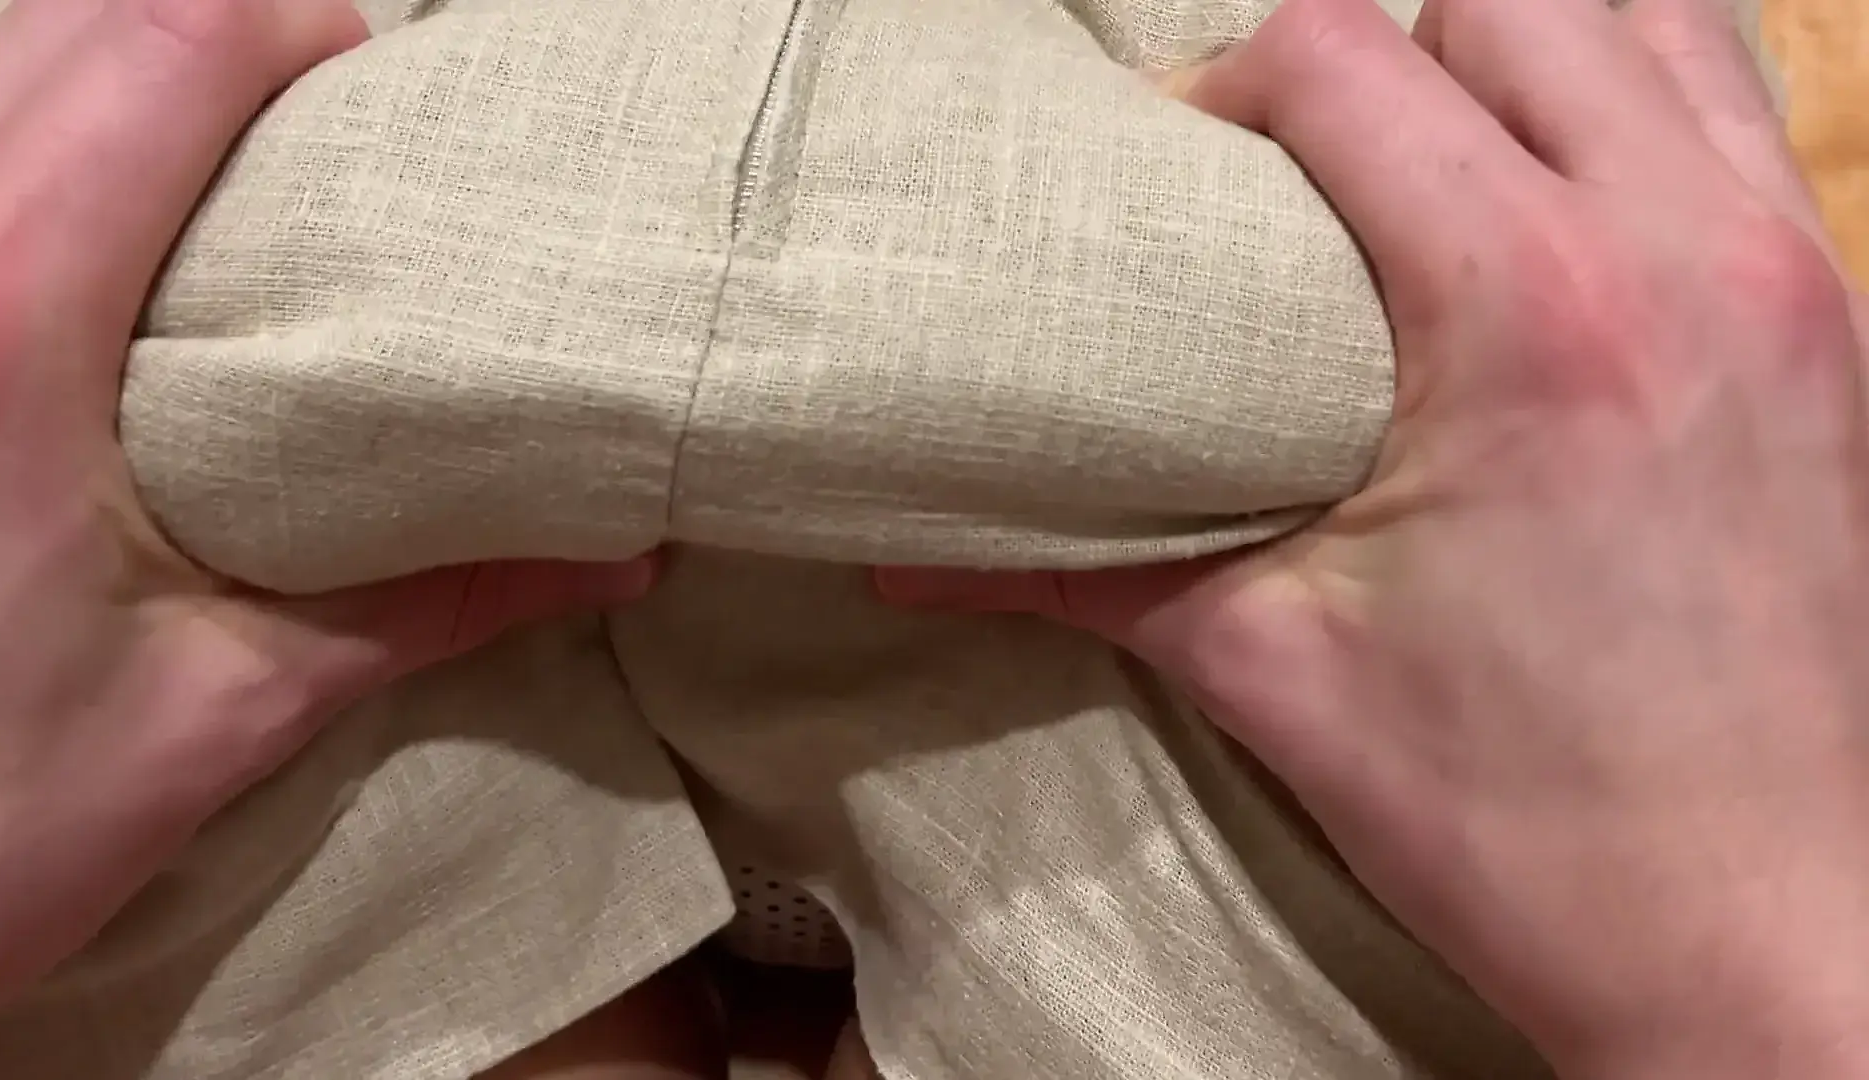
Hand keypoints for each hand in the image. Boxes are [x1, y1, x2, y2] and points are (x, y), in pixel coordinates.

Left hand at [0, 0, 653, 1027]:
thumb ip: (427, 605)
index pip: (169, 45)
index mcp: (1, 328)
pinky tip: (68, 236)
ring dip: (102, 69)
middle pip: (69, 14)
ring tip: (208, 166)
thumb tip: (610, 558)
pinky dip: (6, 136)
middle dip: (214, 29)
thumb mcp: (216, 715)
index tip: (374, 95)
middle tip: (312, 126)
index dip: (300, 28)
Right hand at [882, 1, 1868, 1076]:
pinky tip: (1565, 199)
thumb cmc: (1529, 823)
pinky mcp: (1838, 325)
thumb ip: (1081, 568)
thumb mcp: (1272, 671)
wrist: (1758, 937)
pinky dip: (1642, 101)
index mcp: (1530, 314)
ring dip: (1524, 50)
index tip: (1186, 181)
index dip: (1230, 88)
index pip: (1345, 60)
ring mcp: (1791, 274)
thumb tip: (912, 548)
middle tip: (1300, 176)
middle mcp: (1684, 250)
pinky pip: (1741, 114)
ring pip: (1655, 17)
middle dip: (1374, 52)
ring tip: (1436, 157)